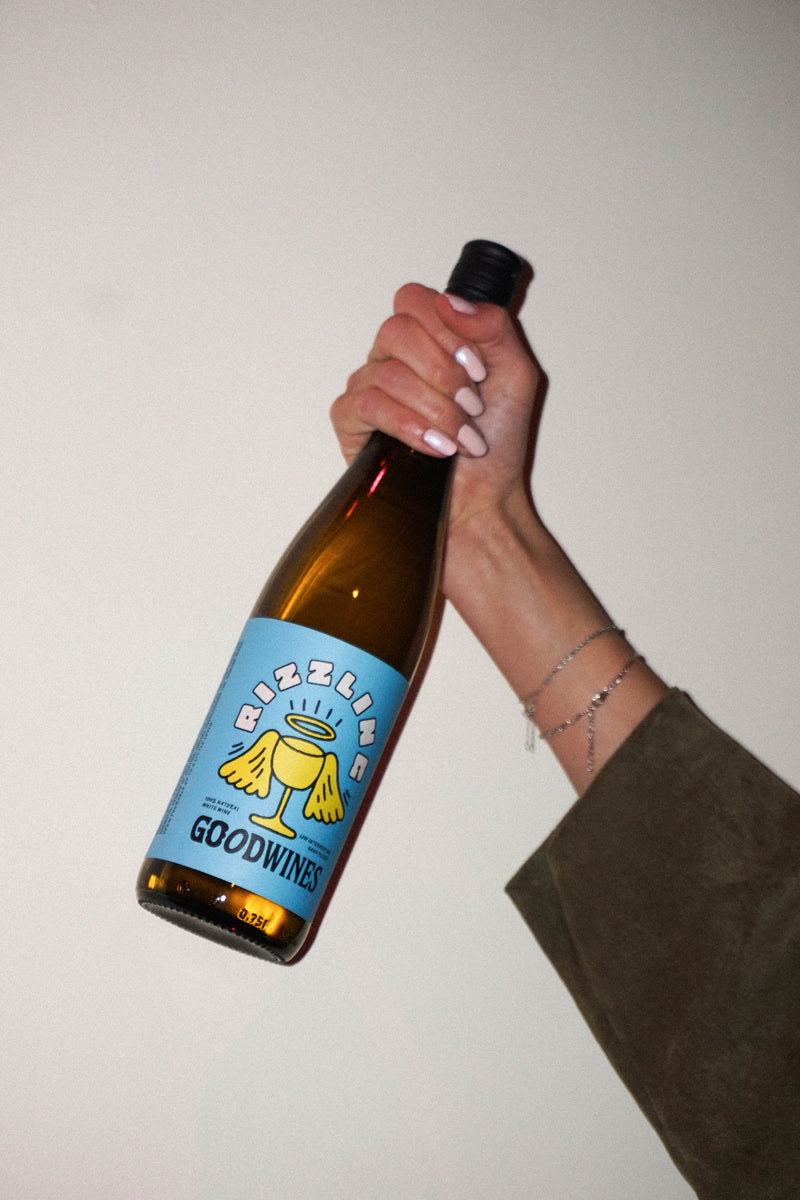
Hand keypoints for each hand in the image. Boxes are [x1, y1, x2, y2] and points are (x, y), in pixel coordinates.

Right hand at [330, 283, 542, 560]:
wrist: (485, 502)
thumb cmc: (499, 444)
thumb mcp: (516, 373)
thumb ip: (494, 326)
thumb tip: (451, 301)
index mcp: (428, 340)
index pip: (413, 300)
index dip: (445, 329)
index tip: (478, 369)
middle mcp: (393, 359)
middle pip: (396, 330)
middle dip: (443, 372)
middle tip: (472, 405)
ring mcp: (368, 390)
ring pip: (387, 373)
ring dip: (435, 409)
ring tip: (462, 438)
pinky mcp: (351, 425)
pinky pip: (365, 405)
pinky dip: (407, 425)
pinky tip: (434, 448)